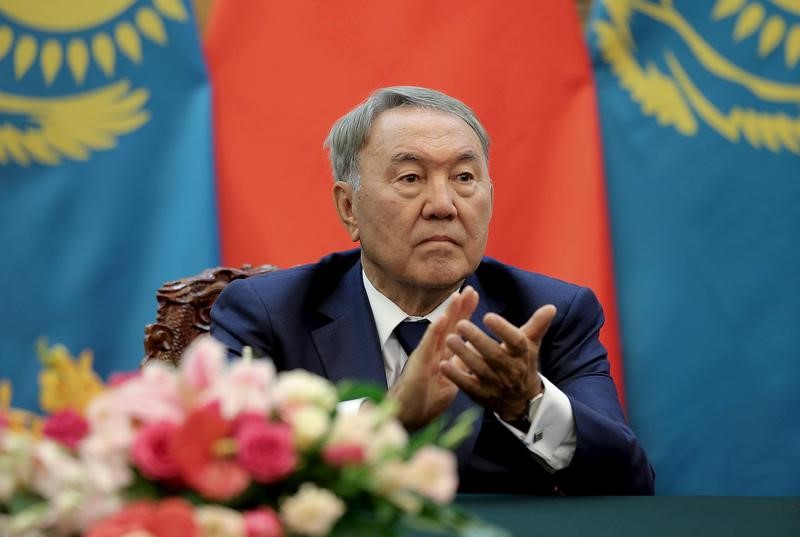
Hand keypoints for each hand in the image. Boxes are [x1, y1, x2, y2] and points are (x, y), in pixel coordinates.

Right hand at [389, 286, 478, 428]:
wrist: (408, 418)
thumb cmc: (426, 401)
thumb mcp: (451, 382)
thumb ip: (460, 368)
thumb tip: (476, 357)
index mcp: (443, 355)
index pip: (456, 330)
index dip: (465, 313)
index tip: (474, 295)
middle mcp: (434, 351)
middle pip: (449, 325)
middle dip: (460, 307)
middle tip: (470, 288)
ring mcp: (425, 356)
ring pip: (438, 330)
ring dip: (448, 313)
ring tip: (457, 296)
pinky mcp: (418, 364)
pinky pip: (427, 346)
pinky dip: (434, 332)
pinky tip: (442, 319)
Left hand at [440, 304, 556, 420]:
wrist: (521, 400)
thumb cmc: (522, 363)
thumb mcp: (530, 345)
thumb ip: (537, 325)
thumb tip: (551, 307)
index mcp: (523, 355)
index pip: (516, 341)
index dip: (503, 329)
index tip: (488, 315)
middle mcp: (511, 371)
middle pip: (495, 355)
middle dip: (478, 340)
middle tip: (461, 324)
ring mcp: (496, 385)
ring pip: (479, 370)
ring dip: (464, 355)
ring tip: (449, 339)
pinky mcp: (482, 396)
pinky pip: (468, 386)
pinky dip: (456, 377)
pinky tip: (443, 364)